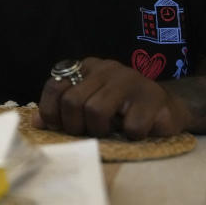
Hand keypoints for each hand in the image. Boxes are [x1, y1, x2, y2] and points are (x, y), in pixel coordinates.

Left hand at [32, 58, 190, 138]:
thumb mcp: (90, 106)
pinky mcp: (152, 96)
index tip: (59, 127)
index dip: (51, 111)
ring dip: (100, 131)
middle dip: (75, 126)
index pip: (55, 85)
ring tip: (111, 132)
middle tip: (87, 133)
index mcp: (86, 68)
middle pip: (72, 101)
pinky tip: (135, 132)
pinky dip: (131, 136)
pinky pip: (131, 126)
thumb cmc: (123, 111)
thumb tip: (37, 122)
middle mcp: (105, 68)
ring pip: (96, 110)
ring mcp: (129, 79)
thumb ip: (63, 111)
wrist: (168, 109)